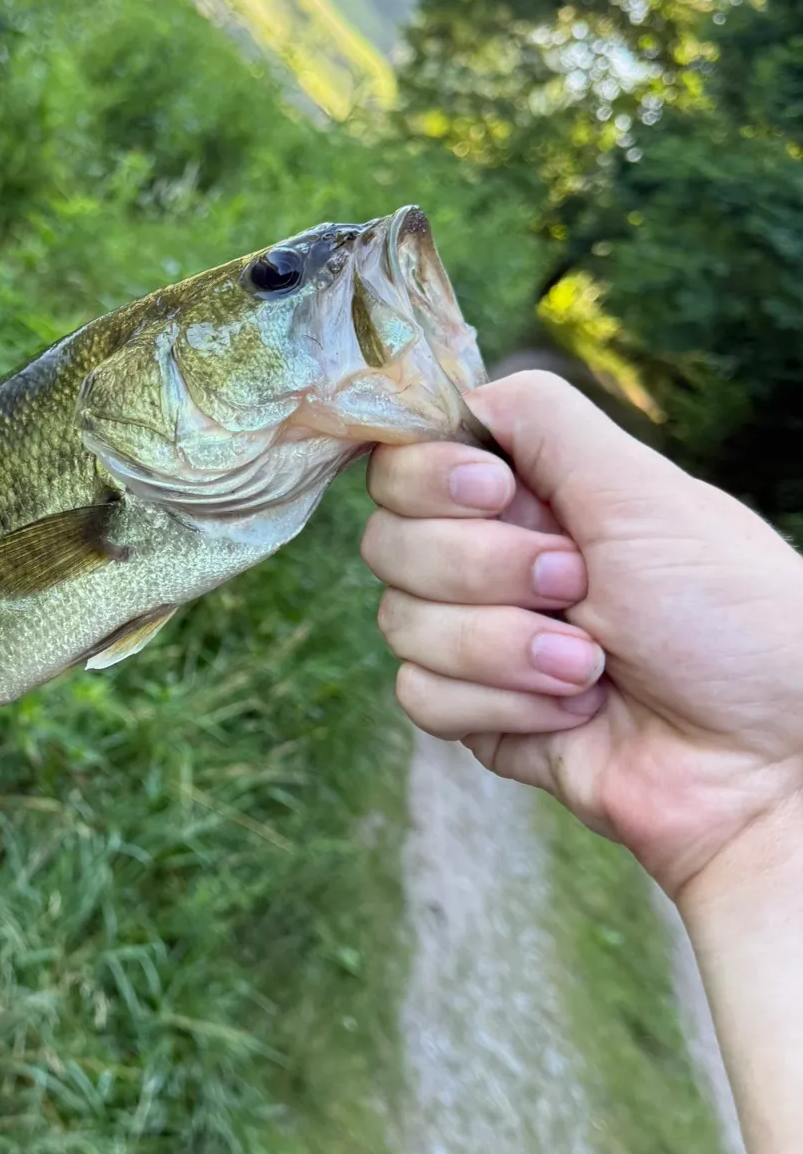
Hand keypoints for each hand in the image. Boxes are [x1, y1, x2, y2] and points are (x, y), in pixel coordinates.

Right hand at [360, 369, 802, 901]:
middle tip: (577, 585)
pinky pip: (420, 695)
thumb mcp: (642, 492)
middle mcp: (494, 559)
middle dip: (483, 570)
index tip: (495, 493)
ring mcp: (479, 639)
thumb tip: (455, 394)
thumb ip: (541, 421)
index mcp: (531, 494)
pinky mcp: (478, 715)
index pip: (406, 461)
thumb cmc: (730, 616)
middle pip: (389, 540)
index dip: (429, 478)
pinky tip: (572, 713)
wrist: (767, 759)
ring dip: (502, 647)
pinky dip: (498, 704)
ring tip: (593, 665)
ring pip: (400, 622)